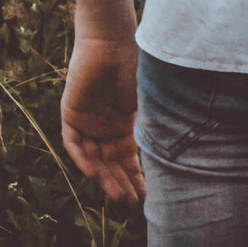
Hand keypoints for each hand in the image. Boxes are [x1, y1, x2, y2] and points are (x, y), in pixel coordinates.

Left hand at [61, 34, 142, 204]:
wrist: (113, 42)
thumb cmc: (137, 66)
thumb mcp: (150, 102)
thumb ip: (155, 125)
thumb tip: (176, 153)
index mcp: (124, 123)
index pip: (128, 158)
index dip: (136, 177)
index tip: (145, 196)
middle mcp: (105, 126)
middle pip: (111, 163)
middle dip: (121, 183)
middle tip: (131, 203)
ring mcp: (88, 122)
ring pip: (94, 158)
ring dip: (104, 178)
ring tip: (117, 196)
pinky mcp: (71, 114)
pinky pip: (74, 144)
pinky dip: (83, 159)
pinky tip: (95, 174)